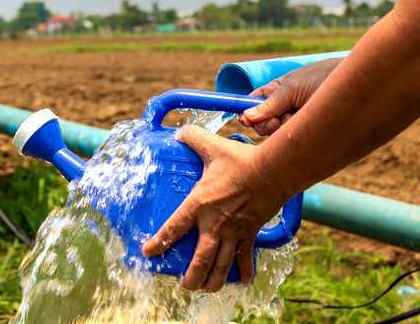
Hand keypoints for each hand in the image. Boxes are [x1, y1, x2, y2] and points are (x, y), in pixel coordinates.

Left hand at [141, 125, 288, 291]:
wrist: (272, 171)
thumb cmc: (240, 160)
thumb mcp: (211, 146)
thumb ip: (192, 138)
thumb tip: (178, 133)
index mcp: (199, 204)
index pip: (173, 228)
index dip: (159, 243)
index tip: (148, 253)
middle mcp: (215, 224)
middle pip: (200, 260)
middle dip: (191, 277)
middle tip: (184, 285)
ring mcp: (234, 232)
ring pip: (221, 264)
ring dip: (213, 280)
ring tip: (206, 289)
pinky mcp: (251, 233)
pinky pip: (246, 257)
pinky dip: (245, 271)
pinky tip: (243, 281)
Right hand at [240, 58, 341, 135]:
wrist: (357, 84)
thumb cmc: (323, 78)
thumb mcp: (292, 88)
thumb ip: (269, 104)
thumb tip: (245, 117)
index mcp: (275, 92)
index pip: (252, 105)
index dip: (247, 113)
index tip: (246, 120)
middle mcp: (282, 107)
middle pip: (260, 124)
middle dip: (265, 124)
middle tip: (279, 119)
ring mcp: (295, 121)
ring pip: (274, 134)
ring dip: (281, 129)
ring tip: (297, 118)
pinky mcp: (307, 133)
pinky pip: (291, 140)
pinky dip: (294, 135)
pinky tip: (305, 126)